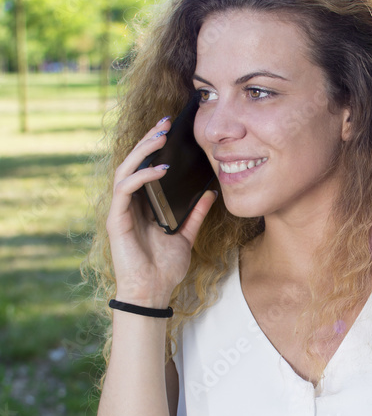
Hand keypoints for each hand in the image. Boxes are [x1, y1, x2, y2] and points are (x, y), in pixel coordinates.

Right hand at [106, 118, 217, 306]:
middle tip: (165, 122)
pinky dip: (141, 176)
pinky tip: (159, 170)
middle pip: (133, 162)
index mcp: (144, 205)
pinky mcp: (116, 219)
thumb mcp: (186, 236)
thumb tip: (211, 193)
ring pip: (125, 169)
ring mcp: (121, 210)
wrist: (153, 292)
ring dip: (142, 151)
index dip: (155, 146)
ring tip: (159, 138)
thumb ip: (196, 214)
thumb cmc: (164, 268)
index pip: (145, 167)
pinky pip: (125, 189)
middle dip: (148, 139)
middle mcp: (130, 204)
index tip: (171, 129)